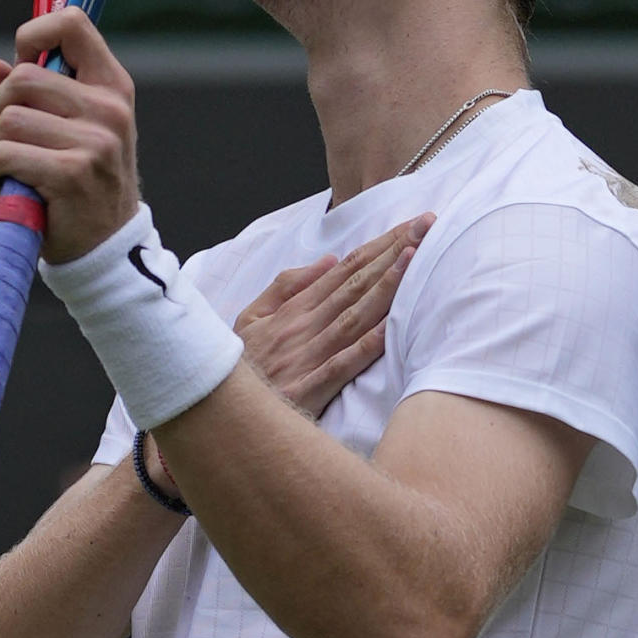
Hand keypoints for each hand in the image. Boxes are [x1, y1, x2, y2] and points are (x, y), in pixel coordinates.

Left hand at [0, 8, 139, 263]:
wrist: (106, 245)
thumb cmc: (82, 179)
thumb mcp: (65, 128)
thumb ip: (25, 95)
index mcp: (112, 86)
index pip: (72, 25)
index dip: (34, 35)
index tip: (23, 60)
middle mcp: (109, 109)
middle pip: (22, 78)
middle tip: (9, 135)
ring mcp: (94, 142)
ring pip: (7, 119)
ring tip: (13, 165)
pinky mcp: (71, 175)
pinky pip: (2, 154)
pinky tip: (7, 182)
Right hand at [140, 213, 433, 499]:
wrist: (210, 412)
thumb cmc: (239, 364)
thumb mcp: (251, 316)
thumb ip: (287, 285)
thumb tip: (329, 260)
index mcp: (294, 308)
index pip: (345, 270)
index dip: (379, 245)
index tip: (411, 225)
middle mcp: (303, 327)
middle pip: (355, 284)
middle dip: (393, 252)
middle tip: (428, 225)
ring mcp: (307, 358)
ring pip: (353, 315)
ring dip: (386, 286)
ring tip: (415, 257)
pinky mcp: (308, 391)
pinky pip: (342, 365)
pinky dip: (366, 344)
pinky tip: (391, 326)